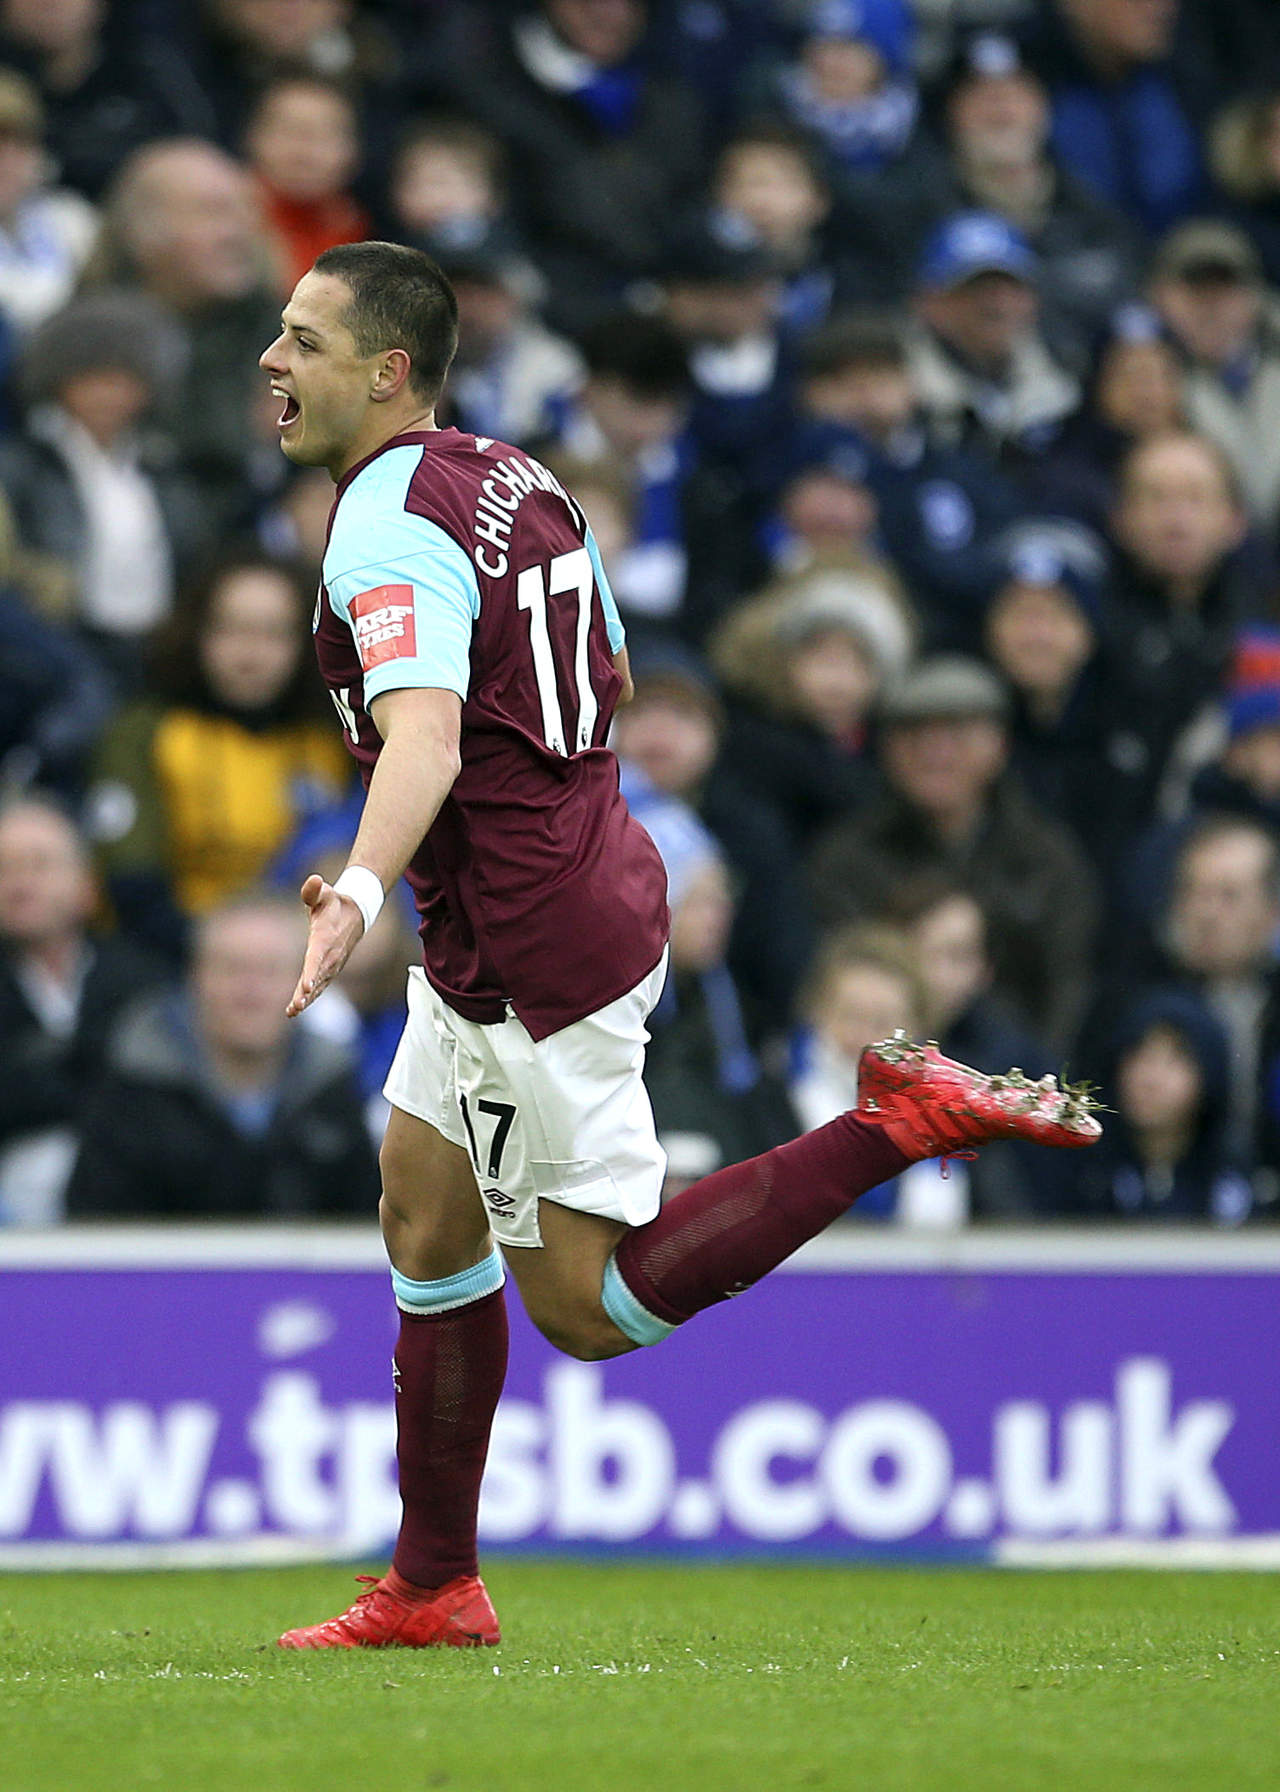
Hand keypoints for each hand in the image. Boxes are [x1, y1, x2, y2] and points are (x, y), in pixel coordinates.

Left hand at [286, 873, 364, 1016]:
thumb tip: (314, 880)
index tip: (306, 987)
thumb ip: (314, 889)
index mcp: (326, 939)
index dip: (311, 973)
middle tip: (296, 1006)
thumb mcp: (325, 893)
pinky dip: (310, 998)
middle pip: (318, 977)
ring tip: (292, 1012)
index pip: (318, 958)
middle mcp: (330, 955)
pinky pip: (320, 986)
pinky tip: (295, 1009)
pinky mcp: (330, 970)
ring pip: (319, 985)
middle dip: (307, 993)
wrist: (356, 914)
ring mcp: (332, 964)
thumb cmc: (334, 903)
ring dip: (306, 1000)